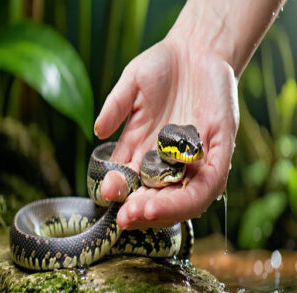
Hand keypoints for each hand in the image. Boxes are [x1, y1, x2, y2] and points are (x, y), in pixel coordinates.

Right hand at [95, 36, 238, 229]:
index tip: (109, 192)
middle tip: (127, 216)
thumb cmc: (161, 67)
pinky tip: (180, 200)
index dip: (119, 190)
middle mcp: (166, 160)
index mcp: (142, 150)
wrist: (196, 52)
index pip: (129, 180)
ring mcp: (193, 158)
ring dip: (167, 208)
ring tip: (147, 211)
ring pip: (182, 196)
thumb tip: (98, 131)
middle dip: (141, 208)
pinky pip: (211, 180)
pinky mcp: (218, 151)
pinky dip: (196, 191)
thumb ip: (116, 106)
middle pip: (154, 195)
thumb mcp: (132, 82)